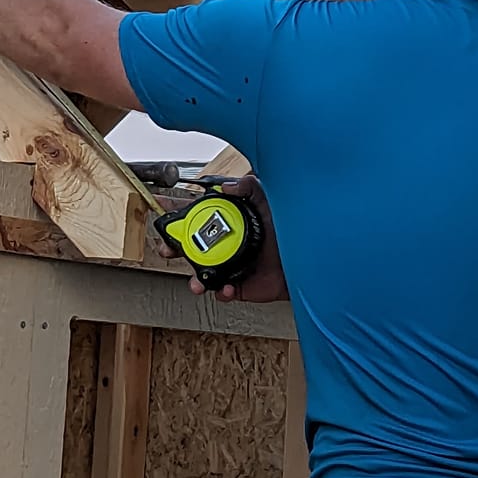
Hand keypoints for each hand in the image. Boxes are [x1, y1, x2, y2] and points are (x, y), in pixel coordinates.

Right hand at [154, 175, 287, 302]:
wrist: (314, 257)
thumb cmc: (295, 226)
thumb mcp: (271, 196)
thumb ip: (249, 186)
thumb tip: (225, 186)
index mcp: (232, 222)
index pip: (200, 217)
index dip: (180, 216)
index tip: (164, 213)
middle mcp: (230, 243)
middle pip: (193, 247)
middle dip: (175, 249)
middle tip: (167, 250)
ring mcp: (235, 265)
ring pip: (203, 272)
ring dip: (194, 278)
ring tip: (195, 281)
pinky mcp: (243, 285)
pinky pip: (223, 291)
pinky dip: (219, 291)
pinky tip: (223, 287)